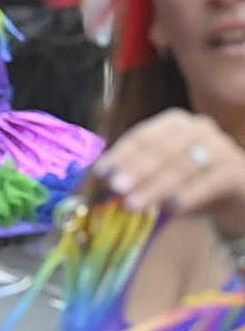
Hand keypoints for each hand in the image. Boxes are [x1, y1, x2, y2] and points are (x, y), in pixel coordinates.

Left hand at [96, 108, 244, 218]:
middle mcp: (198, 128)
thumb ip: (135, 174)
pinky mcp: (236, 171)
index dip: (119, 155)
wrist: (236, 195)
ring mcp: (221, 146)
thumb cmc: (190, 182)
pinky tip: (171, 208)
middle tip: (115, 189)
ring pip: (182, 167)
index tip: (101, 174)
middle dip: (135, 170)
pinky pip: (208, 183)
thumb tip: (100, 184)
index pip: (141, 136)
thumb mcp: (160, 174)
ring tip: (134, 204)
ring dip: (154, 187)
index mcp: (174, 122)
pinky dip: (188, 196)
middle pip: (160, 150)